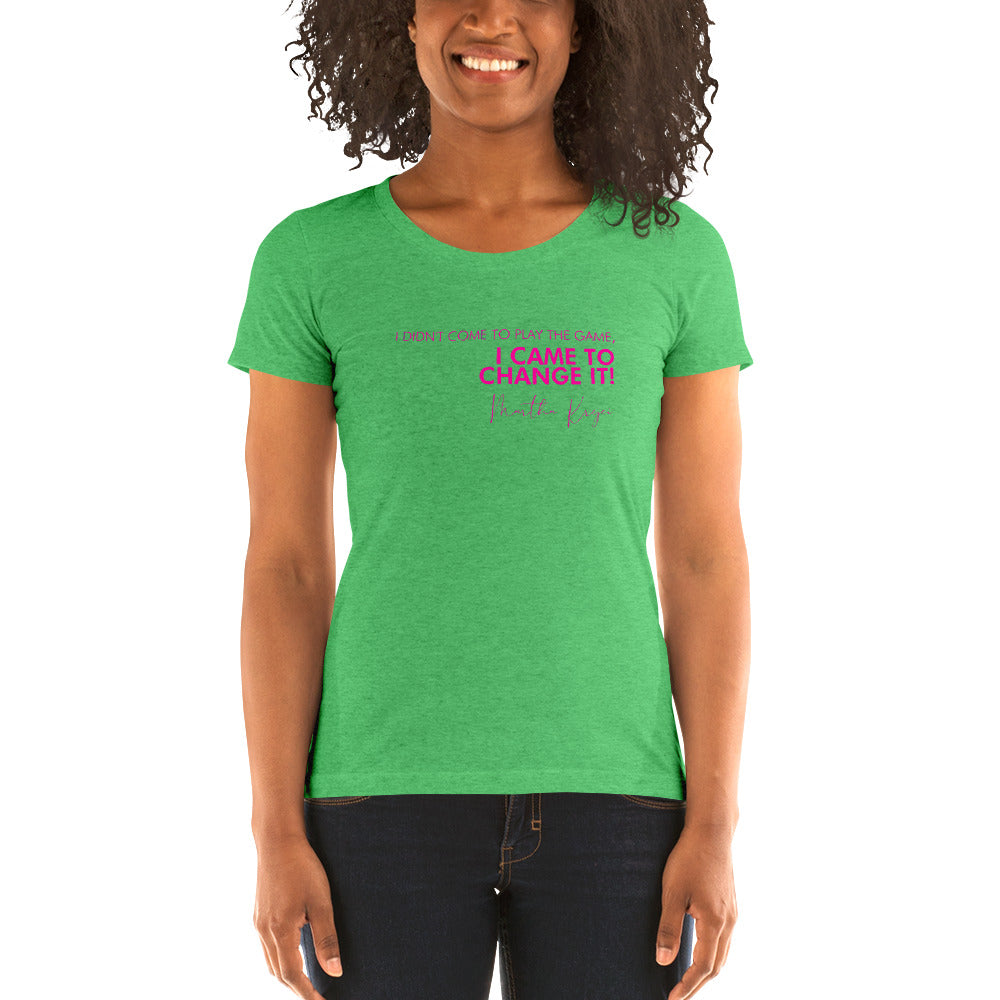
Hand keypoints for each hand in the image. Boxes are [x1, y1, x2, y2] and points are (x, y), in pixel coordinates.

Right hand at [254, 834, 343, 998]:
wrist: (277, 841)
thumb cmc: (302, 867)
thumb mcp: (321, 901)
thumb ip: (326, 939)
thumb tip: (335, 971)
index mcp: (280, 930)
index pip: (293, 975)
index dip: (307, 994)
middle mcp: (264, 931)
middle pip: (279, 973)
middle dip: (297, 988)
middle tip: (316, 996)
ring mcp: (258, 923)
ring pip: (270, 962)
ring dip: (287, 976)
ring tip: (307, 982)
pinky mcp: (258, 914)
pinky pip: (267, 947)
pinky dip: (280, 959)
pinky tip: (293, 954)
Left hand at [655, 824, 737, 999]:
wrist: (711, 832)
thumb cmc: (689, 859)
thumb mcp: (672, 893)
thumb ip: (669, 929)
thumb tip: (663, 961)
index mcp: (715, 923)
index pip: (702, 967)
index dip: (688, 986)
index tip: (673, 999)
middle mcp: (729, 922)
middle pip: (716, 966)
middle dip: (698, 984)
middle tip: (679, 996)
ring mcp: (732, 913)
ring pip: (723, 954)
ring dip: (707, 971)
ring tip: (688, 980)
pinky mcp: (730, 904)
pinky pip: (725, 939)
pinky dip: (713, 954)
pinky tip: (701, 951)